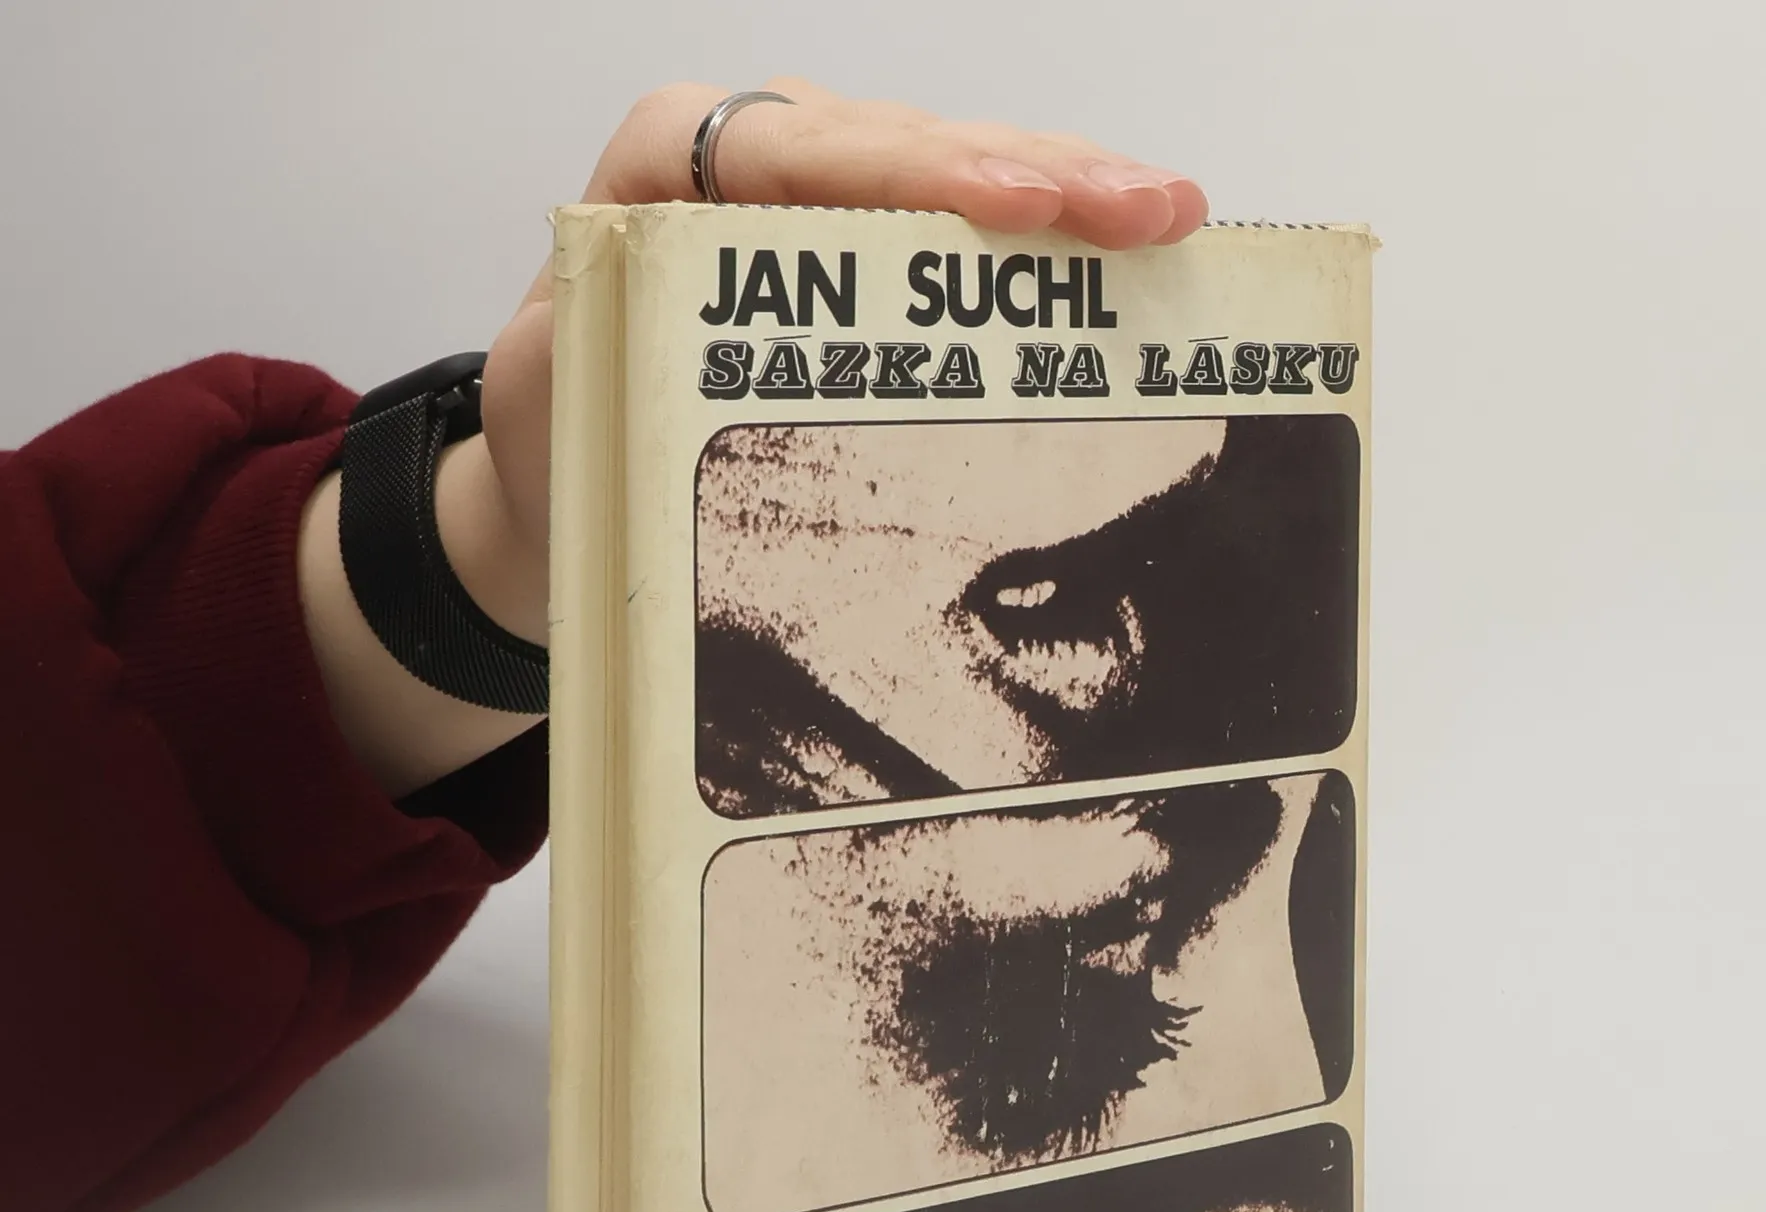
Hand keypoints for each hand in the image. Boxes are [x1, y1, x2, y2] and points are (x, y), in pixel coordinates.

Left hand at [301, 81, 1207, 796]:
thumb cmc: (564, 439)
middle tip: (1143, 210)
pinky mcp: (868, 243)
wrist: (570, 476)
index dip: (915, 173)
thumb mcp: (557, 397)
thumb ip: (604, 349)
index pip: (796, 149)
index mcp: (666, 164)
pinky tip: (1129, 239)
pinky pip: (966, 218)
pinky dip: (1048, 236)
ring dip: (1068, 190)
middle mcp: (751, 150)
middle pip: (903, 142)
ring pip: (954, 164)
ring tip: (1170, 216)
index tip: (1018, 209)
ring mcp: (823, 189)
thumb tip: (684, 337)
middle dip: (1031, 172)